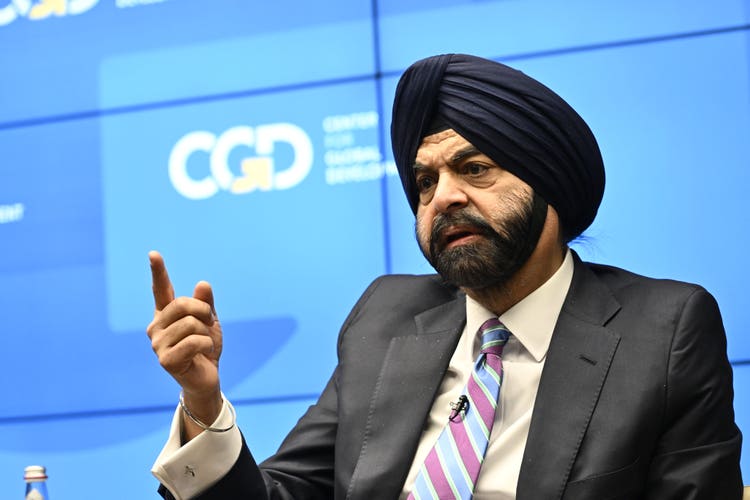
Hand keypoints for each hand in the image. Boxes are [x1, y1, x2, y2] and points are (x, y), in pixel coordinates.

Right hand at [147, 251, 222, 434]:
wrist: (207, 378)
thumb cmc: (205, 348)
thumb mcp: (210, 322)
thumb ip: (206, 303)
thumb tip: (203, 284)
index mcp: (166, 315)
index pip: (161, 290)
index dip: (158, 271)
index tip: (153, 254)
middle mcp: (156, 327)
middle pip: (183, 304)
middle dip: (204, 312)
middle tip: (209, 325)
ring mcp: (158, 344)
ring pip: (191, 323)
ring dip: (206, 333)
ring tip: (204, 345)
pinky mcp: (165, 360)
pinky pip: (195, 341)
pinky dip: (206, 346)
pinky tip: (203, 354)